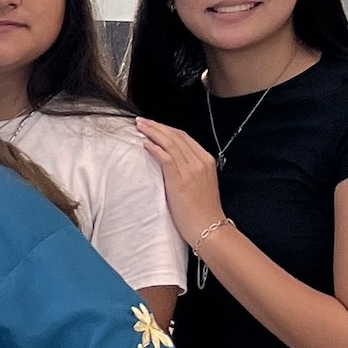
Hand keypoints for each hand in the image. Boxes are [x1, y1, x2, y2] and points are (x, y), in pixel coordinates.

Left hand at [134, 119, 223, 247]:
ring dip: (152, 133)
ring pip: (170, 143)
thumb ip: (188, 169)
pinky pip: (166, 157)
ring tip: (139, 127)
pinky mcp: (180, 179)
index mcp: (206, 160)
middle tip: (141, 121)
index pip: (184, 138)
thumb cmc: (201, 209)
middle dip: (157, 127)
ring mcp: (191, 169)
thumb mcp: (199, 183)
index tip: (153, 125)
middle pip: (176, 136)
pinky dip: (155, 148)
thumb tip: (169, 161)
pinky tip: (144, 143)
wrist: (208, 226)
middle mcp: (199, 161)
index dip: (167, 129)